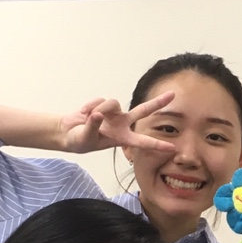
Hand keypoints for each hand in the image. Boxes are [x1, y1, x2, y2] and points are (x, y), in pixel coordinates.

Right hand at [58, 90, 175, 154]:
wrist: (68, 132)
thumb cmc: (80, 141)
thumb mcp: (85, 139)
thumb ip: (92, 128)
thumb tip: (97, 115)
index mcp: (122, 137)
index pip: (142, 141)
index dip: (157, 145)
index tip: (172, 148)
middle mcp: (122, 123)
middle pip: (143, 110)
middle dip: (158, 102)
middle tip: (173, 94)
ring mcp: (114, 113)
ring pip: (112, 103)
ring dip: (99, 108)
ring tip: (88, 116)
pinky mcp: (104, 105)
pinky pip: (99, 100)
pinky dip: (89, 106)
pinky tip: (83, 113)